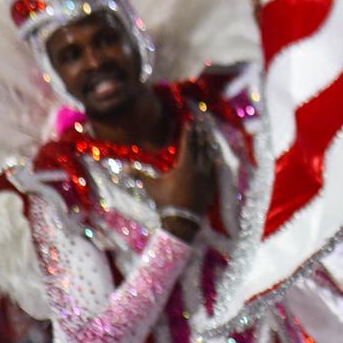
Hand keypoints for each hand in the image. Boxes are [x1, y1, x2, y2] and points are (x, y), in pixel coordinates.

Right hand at [148, 120, 216, 237]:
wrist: (182, 220)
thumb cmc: (165, 201)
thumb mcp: (151, 186)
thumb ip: (140, 175)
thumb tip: (124, 169)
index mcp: (185, 166)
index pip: (187, 145)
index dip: (188, 133)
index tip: (189, 123)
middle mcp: (198, 169)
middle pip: (200, 148)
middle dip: (199, 136)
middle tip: (200, 125)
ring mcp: (207, 178)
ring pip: (209, 159)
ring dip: (208, 147)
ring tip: (209, 138)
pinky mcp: (211, 187)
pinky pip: (215, 173)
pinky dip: (215, 165)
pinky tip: (217, 160)